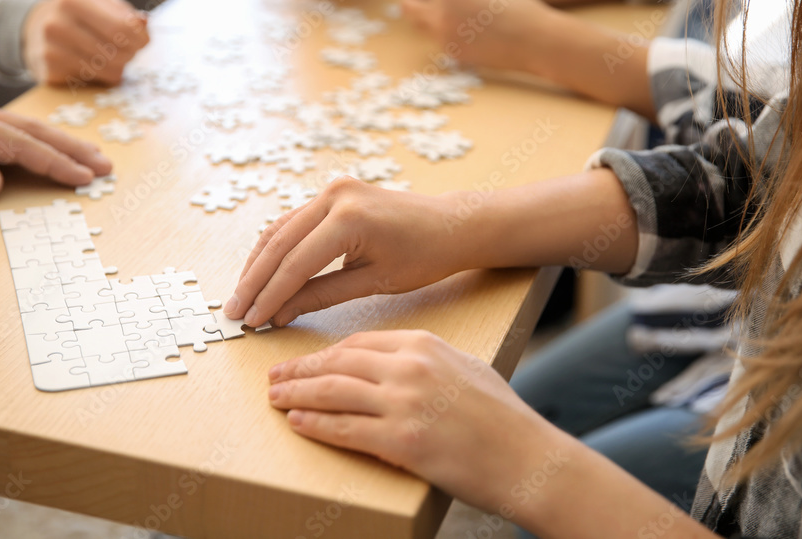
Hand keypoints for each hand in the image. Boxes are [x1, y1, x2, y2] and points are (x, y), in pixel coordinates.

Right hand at [22, 0, 149, 86]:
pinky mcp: (49, 70)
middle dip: (131, 53)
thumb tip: (143, 22)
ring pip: (107, 69)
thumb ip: (125, 10)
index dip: (140, 38)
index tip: (143, 41)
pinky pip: (92, 81)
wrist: (35, 27)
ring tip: (114, 57)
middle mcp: (58, 22)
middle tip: (129, 51)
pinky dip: (101, 76)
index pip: (123, 27)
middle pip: (117, 51)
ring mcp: (50, 48)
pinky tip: (94, 65)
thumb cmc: (77, 12)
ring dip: (119, 67)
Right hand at [224, 178, 474, 327]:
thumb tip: (278, 315)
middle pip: (279, 243)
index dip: (270, 296)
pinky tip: (261, 274)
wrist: (449, 225)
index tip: (252, 323)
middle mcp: (335, 196)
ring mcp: (332, 190)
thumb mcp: (374, 283)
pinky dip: (275, 250)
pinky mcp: (332, 193)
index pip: (296, 263)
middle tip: (235, 314)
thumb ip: (321, 296)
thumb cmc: (423, 256)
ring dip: (258, 265)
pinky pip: (293, 223)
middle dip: (254, 282)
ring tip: (241, 298)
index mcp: (350, 218)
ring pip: (279, 230)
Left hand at [268, 329, 562, 513]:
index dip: (323, 353)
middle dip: (300, 370)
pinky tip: (298, 422)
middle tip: (275, 376)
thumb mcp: (464, 368)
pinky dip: (315, 425)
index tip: (304, 360)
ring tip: (276, 398)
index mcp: (424, 345)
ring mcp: (404, 403)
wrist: (526, 457)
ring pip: (333, 392)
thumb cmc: (501, 416)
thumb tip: (386, 366)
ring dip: (297, 395)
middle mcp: (409, 367)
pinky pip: (344, 429)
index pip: (358, 343)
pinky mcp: (401, 441)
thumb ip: (423, 361)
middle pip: (338, 363)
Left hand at [397, 0, 553, 73]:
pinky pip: (436, 39)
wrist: (536, 39)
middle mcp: (439, 12)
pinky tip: (465, 30)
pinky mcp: (451, 54)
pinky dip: (442, 32)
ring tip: (447, 11)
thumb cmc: (516, 5)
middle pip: (405, 4)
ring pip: (417, 24)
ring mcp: (443, 36)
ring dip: (424, 16)